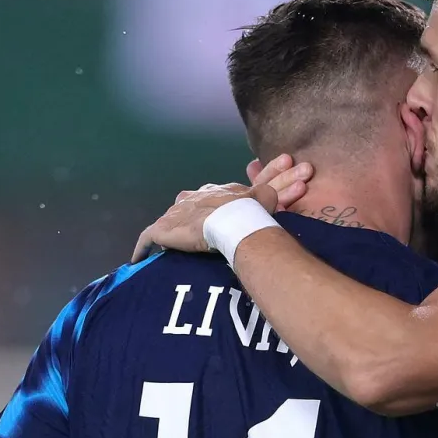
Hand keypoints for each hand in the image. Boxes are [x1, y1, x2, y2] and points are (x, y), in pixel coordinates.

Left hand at [131, 155, 312, 261]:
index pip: (207, 196)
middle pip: (185, 204)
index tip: (208, 214)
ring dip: (168, 231)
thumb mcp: (267, 197)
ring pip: (168, 221)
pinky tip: (138, 259)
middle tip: (188, 229)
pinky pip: (147, 240)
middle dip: (186, 215)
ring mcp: (176, 214)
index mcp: (214, 191)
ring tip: (166, 244)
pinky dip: (143, 249)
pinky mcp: (163, 231)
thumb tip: (300, 178)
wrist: (232, 219)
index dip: (207, 206)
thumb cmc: (250, 210)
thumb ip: (277, 190)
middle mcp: (192, 198)